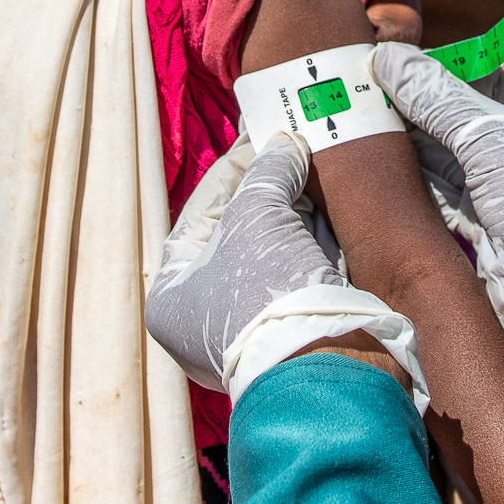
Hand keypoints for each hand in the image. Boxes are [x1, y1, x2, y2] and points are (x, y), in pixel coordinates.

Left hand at [146, 130, 426, 403]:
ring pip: (273, 254)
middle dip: (269, 192)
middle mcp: (203, 318)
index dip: (232, 171)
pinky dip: (313, 246)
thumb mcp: (257, 215)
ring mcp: (250, 329)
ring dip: (295, 216)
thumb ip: (267, 171)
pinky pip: (298, 276)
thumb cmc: (267, 291)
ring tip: (315, 174)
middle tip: (292, 151)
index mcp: (172, 297)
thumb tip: (285, 143)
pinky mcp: (293, 333)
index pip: (199, 215)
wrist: (328, 364)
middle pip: (238, 234)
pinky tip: (331, 213)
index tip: (261, 140)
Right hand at [372, 45, 503, 410]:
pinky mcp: (497, 228)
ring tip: (367, 117)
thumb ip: (438, 99)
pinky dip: (421, 179)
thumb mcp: (493, 140)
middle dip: (427, 104)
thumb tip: (388, 57)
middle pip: (476, 115)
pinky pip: (453, 193)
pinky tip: (382, 161)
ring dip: (417, 140)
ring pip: (460, 156)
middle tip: (374, 85)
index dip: (452, 66)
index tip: (403, 59)